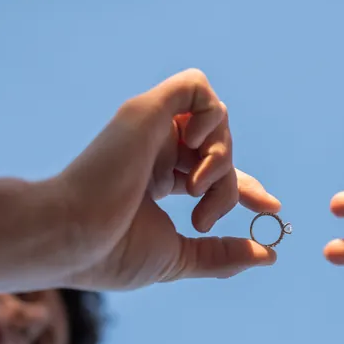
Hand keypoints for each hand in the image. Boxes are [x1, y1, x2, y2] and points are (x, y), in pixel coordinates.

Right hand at [57, 69, 280, 289]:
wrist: (72, 237)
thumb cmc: (113, 252)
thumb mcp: (180, 257)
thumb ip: (223, 254)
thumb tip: (269, 255)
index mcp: (157, 179)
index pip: (213, 170)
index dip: (246, 187)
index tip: (271, 208)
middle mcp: (156, 149)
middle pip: (222, 148)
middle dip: (232, 185)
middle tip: (206, 218)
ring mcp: (151, 128)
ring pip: (217, 119)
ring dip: (222, 157)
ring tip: (196, 189)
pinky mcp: (147, 110)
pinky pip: (196, 86)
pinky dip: (210, 115)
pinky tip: (194, 147)